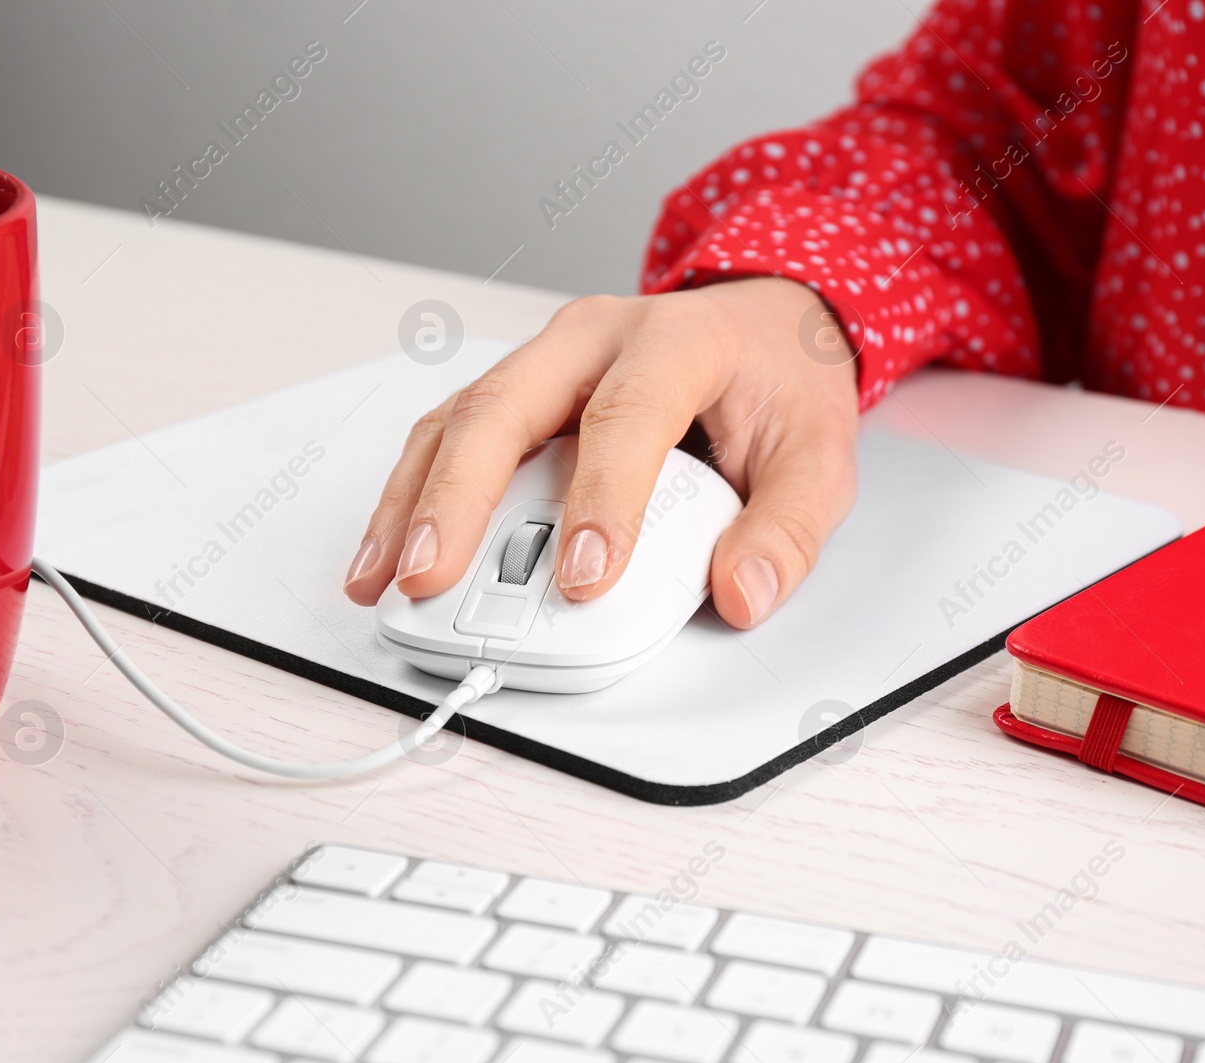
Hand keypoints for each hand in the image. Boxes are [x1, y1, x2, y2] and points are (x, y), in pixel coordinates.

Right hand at [343, 276, 859, 627]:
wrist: (763, 327)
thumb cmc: (779, 384)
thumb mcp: (819, 454)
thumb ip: (787, 529)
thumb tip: (741, 593)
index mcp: (674, 340)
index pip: (627, 415)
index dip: (601, 500)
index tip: (581, 581)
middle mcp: (592, 338)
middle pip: (504, 405)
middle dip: (460, 498)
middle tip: (433, 577)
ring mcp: (542, 361)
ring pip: (457, 421)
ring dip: (413, 504)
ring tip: (385, 579)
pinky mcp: (515, 394)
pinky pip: (447, 438)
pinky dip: (411, 498)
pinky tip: (387, 554)